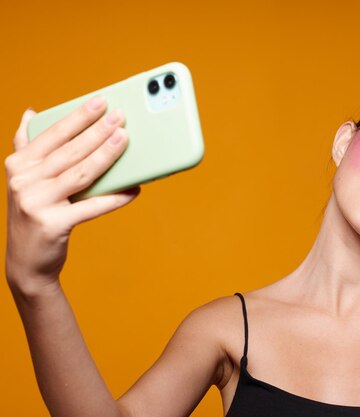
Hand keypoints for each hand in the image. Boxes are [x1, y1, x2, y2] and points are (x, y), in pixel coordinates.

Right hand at [5, 97, 138, 293]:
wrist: (26, 260)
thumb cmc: (34, 212)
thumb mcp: (24, 178)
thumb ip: (26, 147)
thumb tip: (31, 112)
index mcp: (18, 164)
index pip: (53, 134)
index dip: (78, 116)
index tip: (101, 101)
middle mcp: (24, 181)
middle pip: (71, 151)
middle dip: (98, 131)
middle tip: (121, 117)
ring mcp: (37, 203)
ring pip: (82, 174)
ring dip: (107, 155)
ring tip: (125, 140)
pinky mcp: (54, 224)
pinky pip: (92, 207)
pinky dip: (115, 198)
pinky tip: (134, 189)